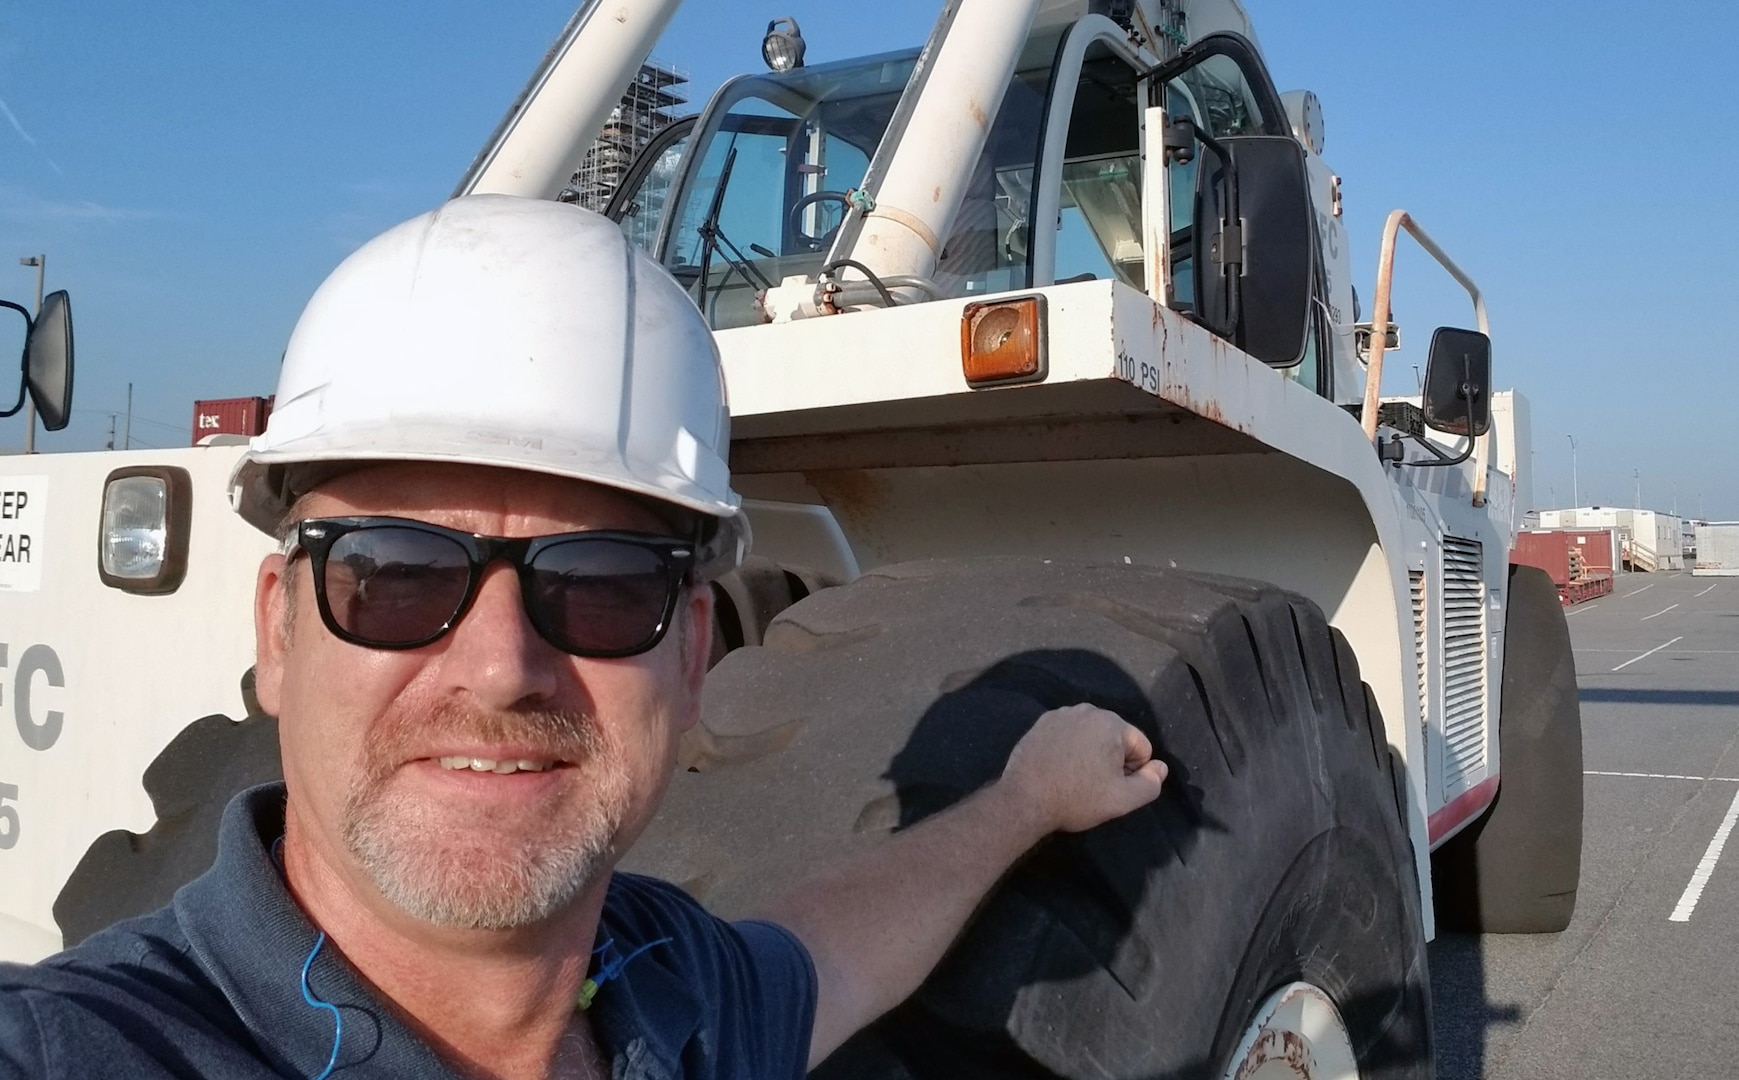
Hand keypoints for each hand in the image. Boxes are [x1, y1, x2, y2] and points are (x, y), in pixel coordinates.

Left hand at [999, 703, 1166, 835]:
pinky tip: (1059, 769)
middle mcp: (1087, 710)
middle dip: (1112, 759)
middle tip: (1094, 785)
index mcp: (1111, 723)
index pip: (1141, 746)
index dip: (1134, 771)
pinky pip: (1068, 734)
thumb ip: (1151, 783)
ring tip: (1075, 778)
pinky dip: (1069, 748)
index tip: (1113, 787)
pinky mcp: (1041, 723)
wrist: (1025, 799)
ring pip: (1091, 735)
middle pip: (1116, 738)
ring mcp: (1061, 714)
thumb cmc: (1077, 798)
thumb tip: (1160, 767)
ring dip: (1091, 753)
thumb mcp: (1123, 800)